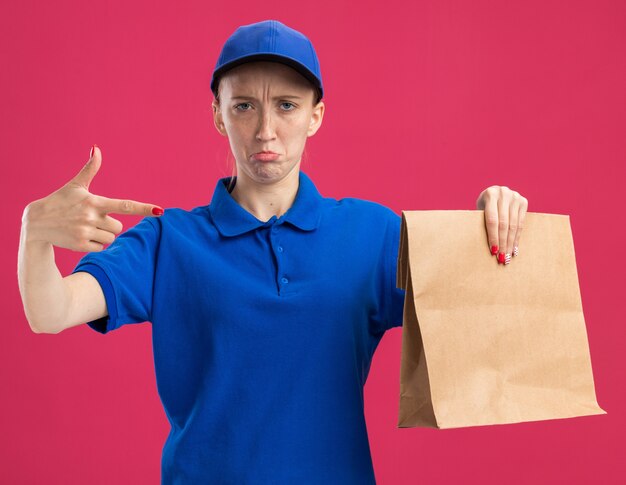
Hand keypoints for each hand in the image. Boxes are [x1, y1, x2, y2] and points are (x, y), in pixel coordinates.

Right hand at [22, 145, 163, 251]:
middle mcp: (91, 216)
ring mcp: (85, 232)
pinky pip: (100, 248)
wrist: (37, 221)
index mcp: (95, 201)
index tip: (160, 211)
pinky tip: (80, 236)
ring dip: (102, 235)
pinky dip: (94, 244)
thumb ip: (90, 169)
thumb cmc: (60, 201)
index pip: (125, 205)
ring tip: (84, 227)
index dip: (143, 208)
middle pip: (118, 227)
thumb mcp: (75, 185)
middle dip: (109, 225)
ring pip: (111, 238)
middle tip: (92, 219)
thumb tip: (96, 148)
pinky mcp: (80, 245)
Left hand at [476, 186, 527, 264]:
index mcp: (490, 194)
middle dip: (503, 242)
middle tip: (502, 257)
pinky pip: (521, 223)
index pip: (492, 220)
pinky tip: (514, 247)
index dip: (493, 237)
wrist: (495, 192)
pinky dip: (517, 237)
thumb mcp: (480, 210)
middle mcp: (504, 194)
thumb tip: (490, 247)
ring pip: (514, 225)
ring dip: (511, 242)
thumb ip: (483, 222)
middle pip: (504, 224)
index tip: (494, 251)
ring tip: (508, 255)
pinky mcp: (523, 201)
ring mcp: (515, 197)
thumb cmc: (483, 206)